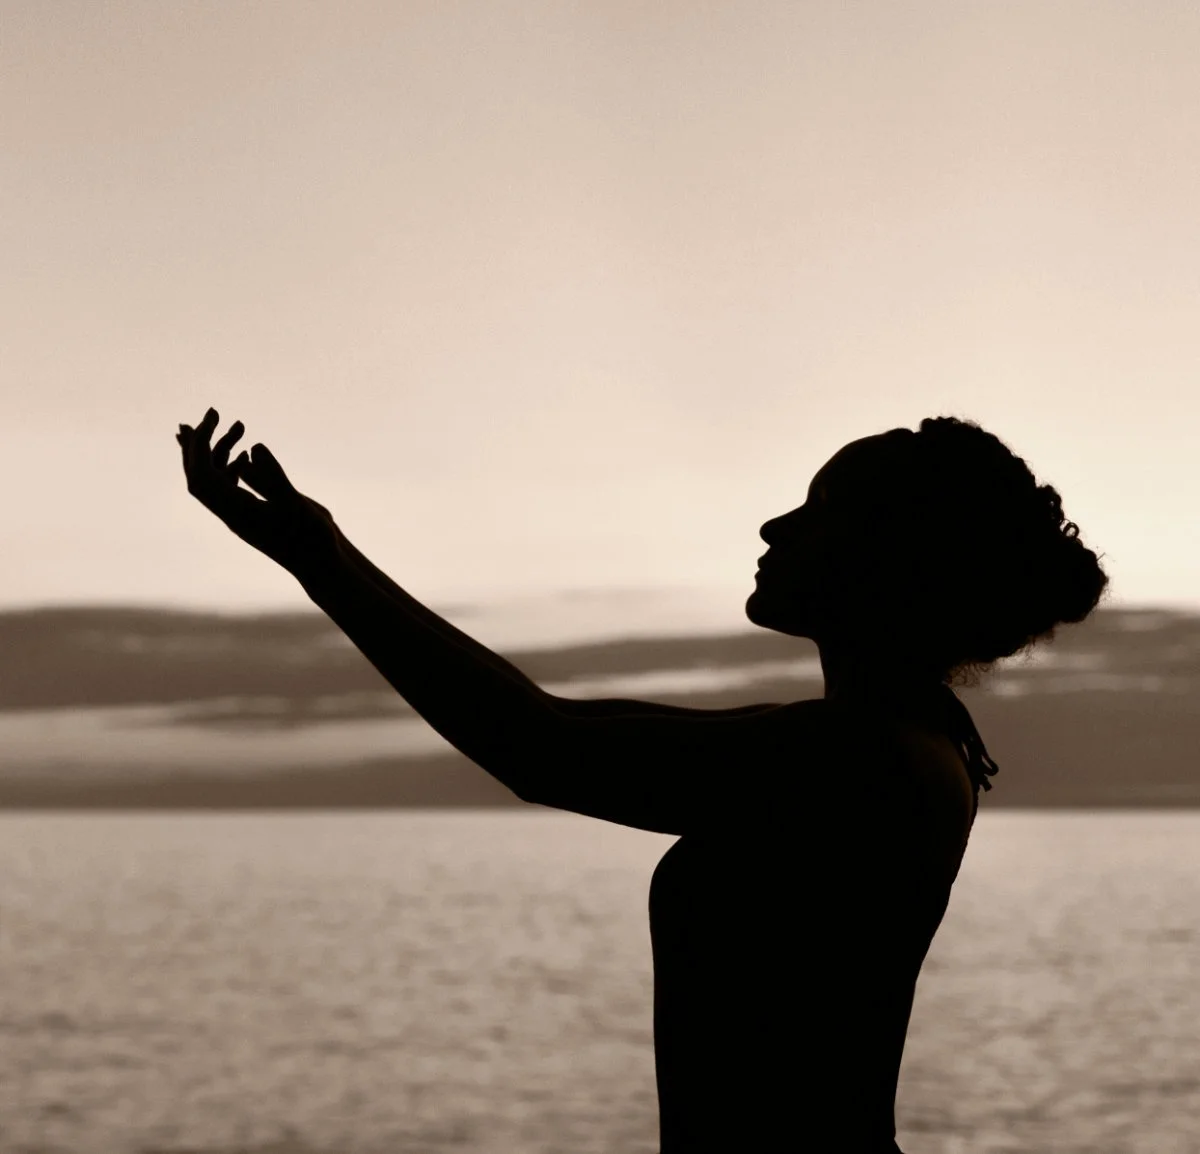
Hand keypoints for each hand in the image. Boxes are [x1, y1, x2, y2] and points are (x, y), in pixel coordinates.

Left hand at [177, 407, 342, 578]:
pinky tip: (245, 454)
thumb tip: (254, 446)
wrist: (322, 566)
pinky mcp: (253, 515)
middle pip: (199, 476)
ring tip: (240, 425)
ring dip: (221, 450)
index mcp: (236, 512)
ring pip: (216, 479)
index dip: (201, 444)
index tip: (213, 416)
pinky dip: (231, 466)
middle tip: (211, 413)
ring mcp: (241, 515)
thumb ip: (274, 476)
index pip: (202, 475)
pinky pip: (230, 488)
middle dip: (200, 443)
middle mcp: (232, 513)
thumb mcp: (295, 503)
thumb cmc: (313, 538)